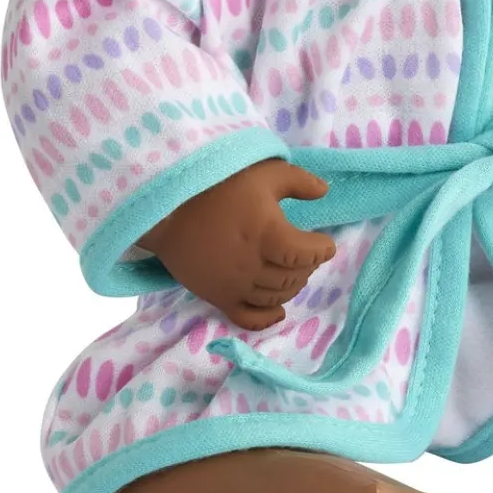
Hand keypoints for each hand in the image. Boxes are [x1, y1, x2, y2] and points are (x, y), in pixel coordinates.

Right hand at [138, 158, 337, 329]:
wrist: (167, 209)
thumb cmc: (219, 187)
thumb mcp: (264, 173)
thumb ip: (299, 181)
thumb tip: (324, 191)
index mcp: (268, 235)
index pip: (306, 254)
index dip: (321, 250)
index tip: (325, 243)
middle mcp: (253, 266)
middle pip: (293, 277)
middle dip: (306, 266)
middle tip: (305, 253)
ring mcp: (235, 286)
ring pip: (276, 297)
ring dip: (291, 286)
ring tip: (291, 270)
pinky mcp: (218, 298)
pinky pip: (248, 319)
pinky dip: (267, 318)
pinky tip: (278, 312)